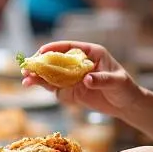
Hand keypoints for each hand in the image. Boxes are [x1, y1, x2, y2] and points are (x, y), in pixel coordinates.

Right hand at [21, 40, 141, 118]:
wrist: (127, 105)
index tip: (42, 50)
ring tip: (26, 79)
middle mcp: (79, 63)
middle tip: (28, 67)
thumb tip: (86, 79)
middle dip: (41, 63)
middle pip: (56, 59)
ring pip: (52, 73)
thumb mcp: (116, 82)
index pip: (70, 47)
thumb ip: (101, 79)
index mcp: (91, 53)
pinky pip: (55, 86)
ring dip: (38, 75)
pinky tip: (33, 84)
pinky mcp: (71, 90)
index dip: (55, 47)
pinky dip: (43, 85)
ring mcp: (74, 76)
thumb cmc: (125, 88)